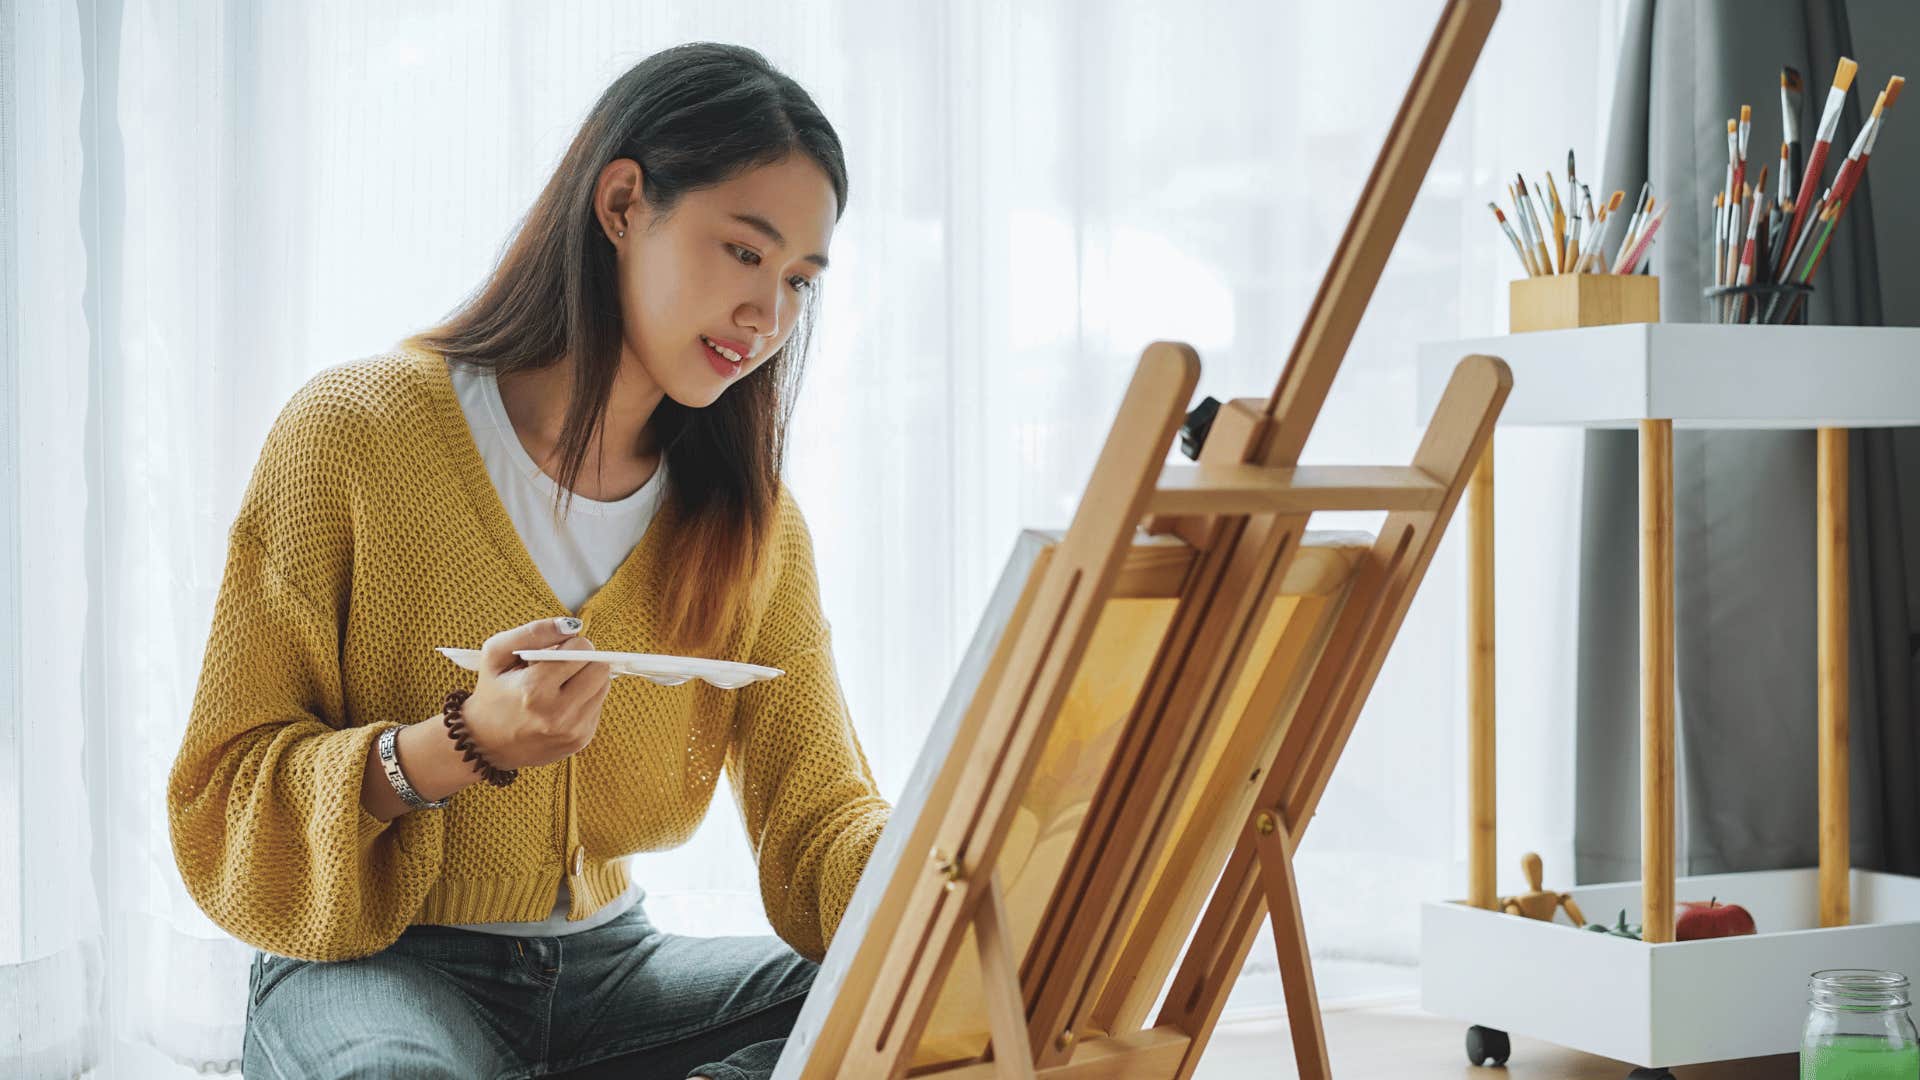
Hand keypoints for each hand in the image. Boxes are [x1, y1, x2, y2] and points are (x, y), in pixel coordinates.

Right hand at [458, 616, 612, 771]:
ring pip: (604, 685)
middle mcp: (557, 714)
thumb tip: (572, 626)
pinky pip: (598, 705)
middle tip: (563, 665)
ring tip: (561, 684)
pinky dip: (584, 698)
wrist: (486, 744)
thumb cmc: (492, 692)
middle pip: (600, 668)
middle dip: (584, 659)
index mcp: (534, 689)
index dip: (569, 643)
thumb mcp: (496, 654)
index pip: (581, 649)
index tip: (555, 651)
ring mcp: (572, 730)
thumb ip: (533, 632)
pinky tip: (561, 703)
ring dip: (587, 678)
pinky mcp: (581, 740)